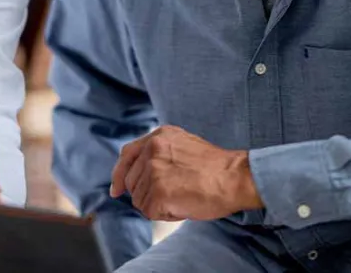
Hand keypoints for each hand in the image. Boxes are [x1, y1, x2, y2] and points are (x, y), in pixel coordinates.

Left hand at [110, 125, 261, 221]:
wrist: (235, 177)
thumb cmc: (216, 167)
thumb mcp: (183, 145)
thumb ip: (160, 153)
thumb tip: (139, 174)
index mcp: (159, 136)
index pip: (127, 155)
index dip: (119, 174)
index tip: (116, 190)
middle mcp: (152, 150)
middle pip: (132, 182)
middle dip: (148, 194)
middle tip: (176, 193)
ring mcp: (153, 171)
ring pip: (140, 200)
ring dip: (158, 205)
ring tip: (183, 196)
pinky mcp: (158, 192)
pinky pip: (150, 212)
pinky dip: (166, 214)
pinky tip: (183, 205)